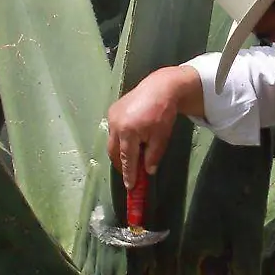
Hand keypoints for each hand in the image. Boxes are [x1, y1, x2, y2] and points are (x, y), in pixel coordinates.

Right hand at [106, 66, 200, 187]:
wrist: (160, 88)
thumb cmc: (162, 114)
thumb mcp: (161, 137)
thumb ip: (153, 156)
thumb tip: (147, 172)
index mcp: (128, 132)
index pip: (127, 159)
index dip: (128, 174)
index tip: (130, 186)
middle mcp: (116, 125)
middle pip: (114, 152)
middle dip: (120, 164)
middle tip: (130, 173)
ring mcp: (112, 117)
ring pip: (111, 142)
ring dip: (119, 152)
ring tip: (130, 158)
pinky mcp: (112, 111)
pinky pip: (113, 131)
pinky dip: (119, 139)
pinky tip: (129, 141)